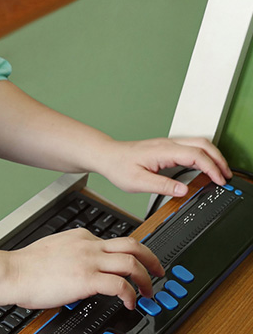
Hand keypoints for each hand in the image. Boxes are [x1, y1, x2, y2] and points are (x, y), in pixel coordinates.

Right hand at [7, 228, 163, 309]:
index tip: (136, 266)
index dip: (131, 254)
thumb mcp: (54, 249)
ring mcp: (89, 260)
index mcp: (80, 236)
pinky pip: (120, 285)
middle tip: (158, 272)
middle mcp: (88, 244)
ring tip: (148, 292)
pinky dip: (131, 295)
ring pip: (132, 262)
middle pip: (132, 244)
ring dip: (146, 279)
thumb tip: (80, 266)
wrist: (14, 272)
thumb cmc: (27, 265)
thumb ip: (72, 253)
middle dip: (151, 259)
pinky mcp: (87, 278)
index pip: (115, 240)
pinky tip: (130, 303)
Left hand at [95, 137, 231, 196]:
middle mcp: (167, 144)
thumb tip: (183, 190)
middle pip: (202, 144)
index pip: (195, 155)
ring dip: (212, 156)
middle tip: (226, 177)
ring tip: (219, 174)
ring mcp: (167, 144)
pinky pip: (190, 147)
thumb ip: (162, 186)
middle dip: (218, 159)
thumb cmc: (118, 166)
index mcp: (162, 151)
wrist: (107, 156)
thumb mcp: (138, 182)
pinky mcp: (165, 148)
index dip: (211, 167)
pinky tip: (205, 168)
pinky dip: (203, 156)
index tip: (219, 180)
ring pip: (198, 143)